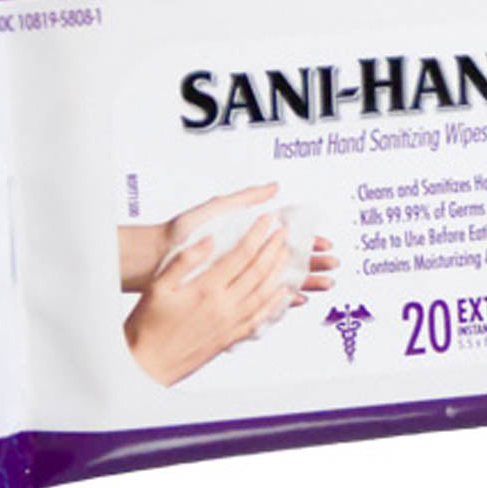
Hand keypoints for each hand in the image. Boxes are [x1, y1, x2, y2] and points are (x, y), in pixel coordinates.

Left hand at [117, 182, 337, 300]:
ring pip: (281, 279)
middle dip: (313, 263)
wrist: (154, 259)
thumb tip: (274, 186)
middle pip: (289, 259)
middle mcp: (247, 254)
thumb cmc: (182, 233)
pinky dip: (280, 300)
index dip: (308, 240)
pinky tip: (294, 300)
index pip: (286, 238)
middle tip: (332, 266)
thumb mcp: (215, 210)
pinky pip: (262, 298)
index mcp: (247, 234)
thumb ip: (245, 199)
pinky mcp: (232, 291)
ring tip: (324, 285)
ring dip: (304, 281)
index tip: (324, 243)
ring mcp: (241, 274)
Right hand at [124, 214, 293, 385]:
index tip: (267, 220)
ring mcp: (230, 323)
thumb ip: (185, 261)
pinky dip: (275, 303)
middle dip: (274, 248)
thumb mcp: (158, 286)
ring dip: (279, 271)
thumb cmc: (147, 326)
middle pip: (259, 271)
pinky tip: (283, 293)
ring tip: (286, 254)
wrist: (148, 365)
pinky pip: (261, 317)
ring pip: (264, 293)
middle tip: (283, 232)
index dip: (258, 234)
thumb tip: (208, 240)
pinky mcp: (231, 337)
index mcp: (206, 289)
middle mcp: (224, 306)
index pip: (241, 255)